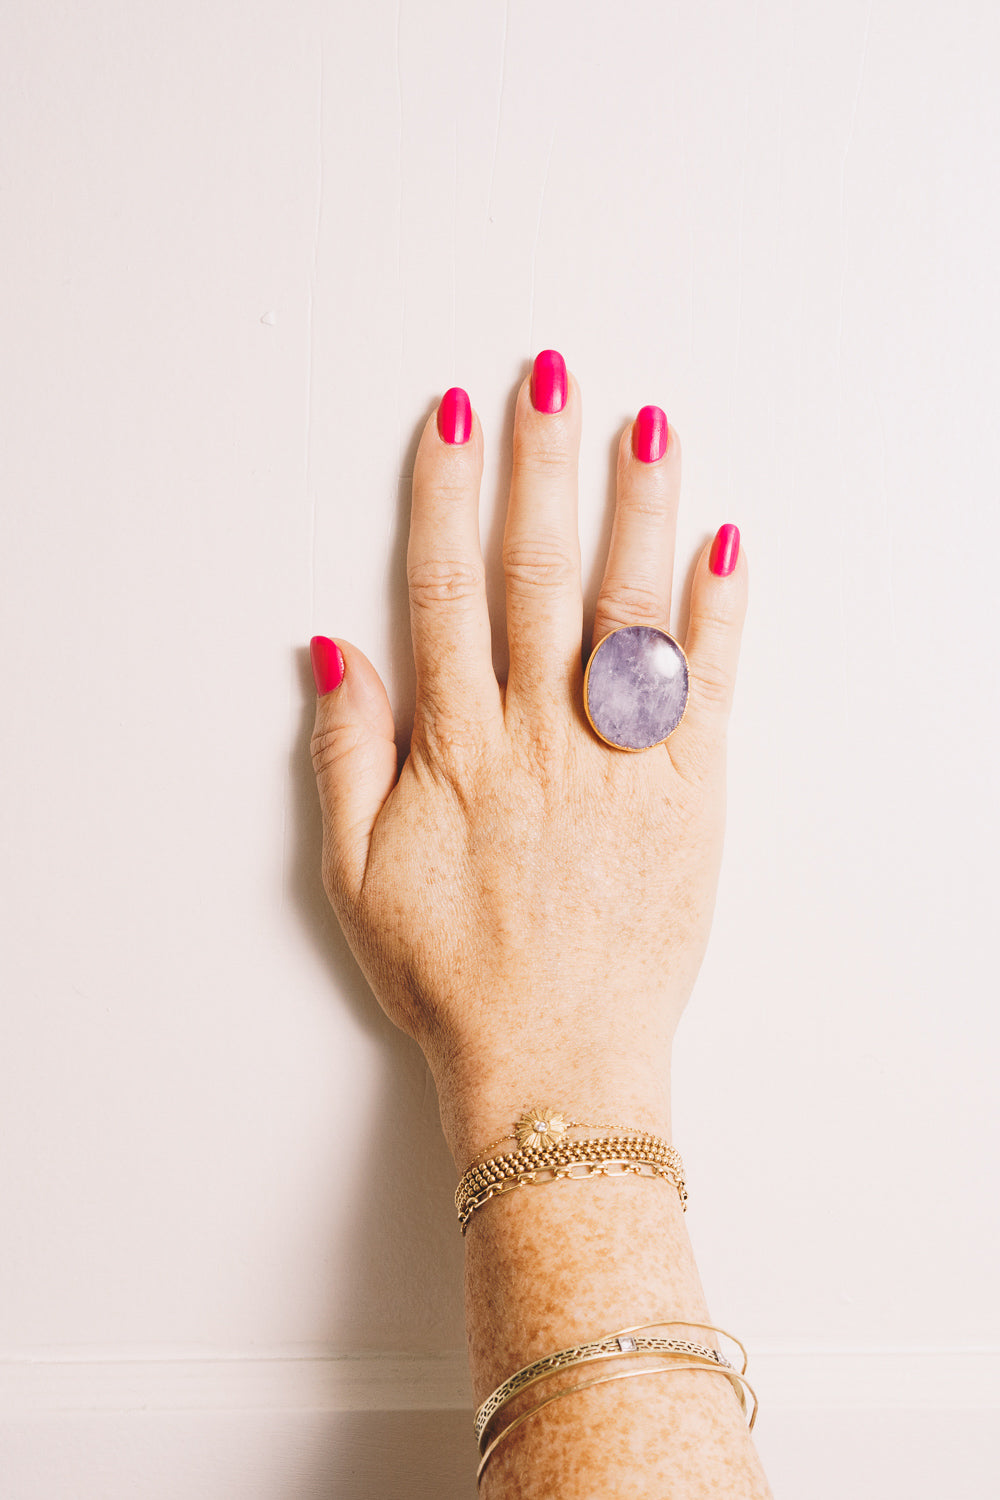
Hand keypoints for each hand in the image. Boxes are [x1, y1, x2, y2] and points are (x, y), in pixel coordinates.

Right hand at [309, 355, 745, 1166]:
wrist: (554, 1061)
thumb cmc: (453, 974)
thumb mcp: (357, 874)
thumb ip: (344, 753)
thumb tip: (332, 649)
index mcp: (459, 746)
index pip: (444, 588)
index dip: (444, 494)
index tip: (453, 420)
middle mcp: (541, 735)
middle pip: (540, 572)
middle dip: (544, 465)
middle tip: (551, 376)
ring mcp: (623, 760)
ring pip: (630, 610)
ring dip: (638, 511)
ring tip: (648, 426)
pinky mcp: (692, 795)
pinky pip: (709, 689)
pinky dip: (721, 616)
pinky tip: (726, 547)